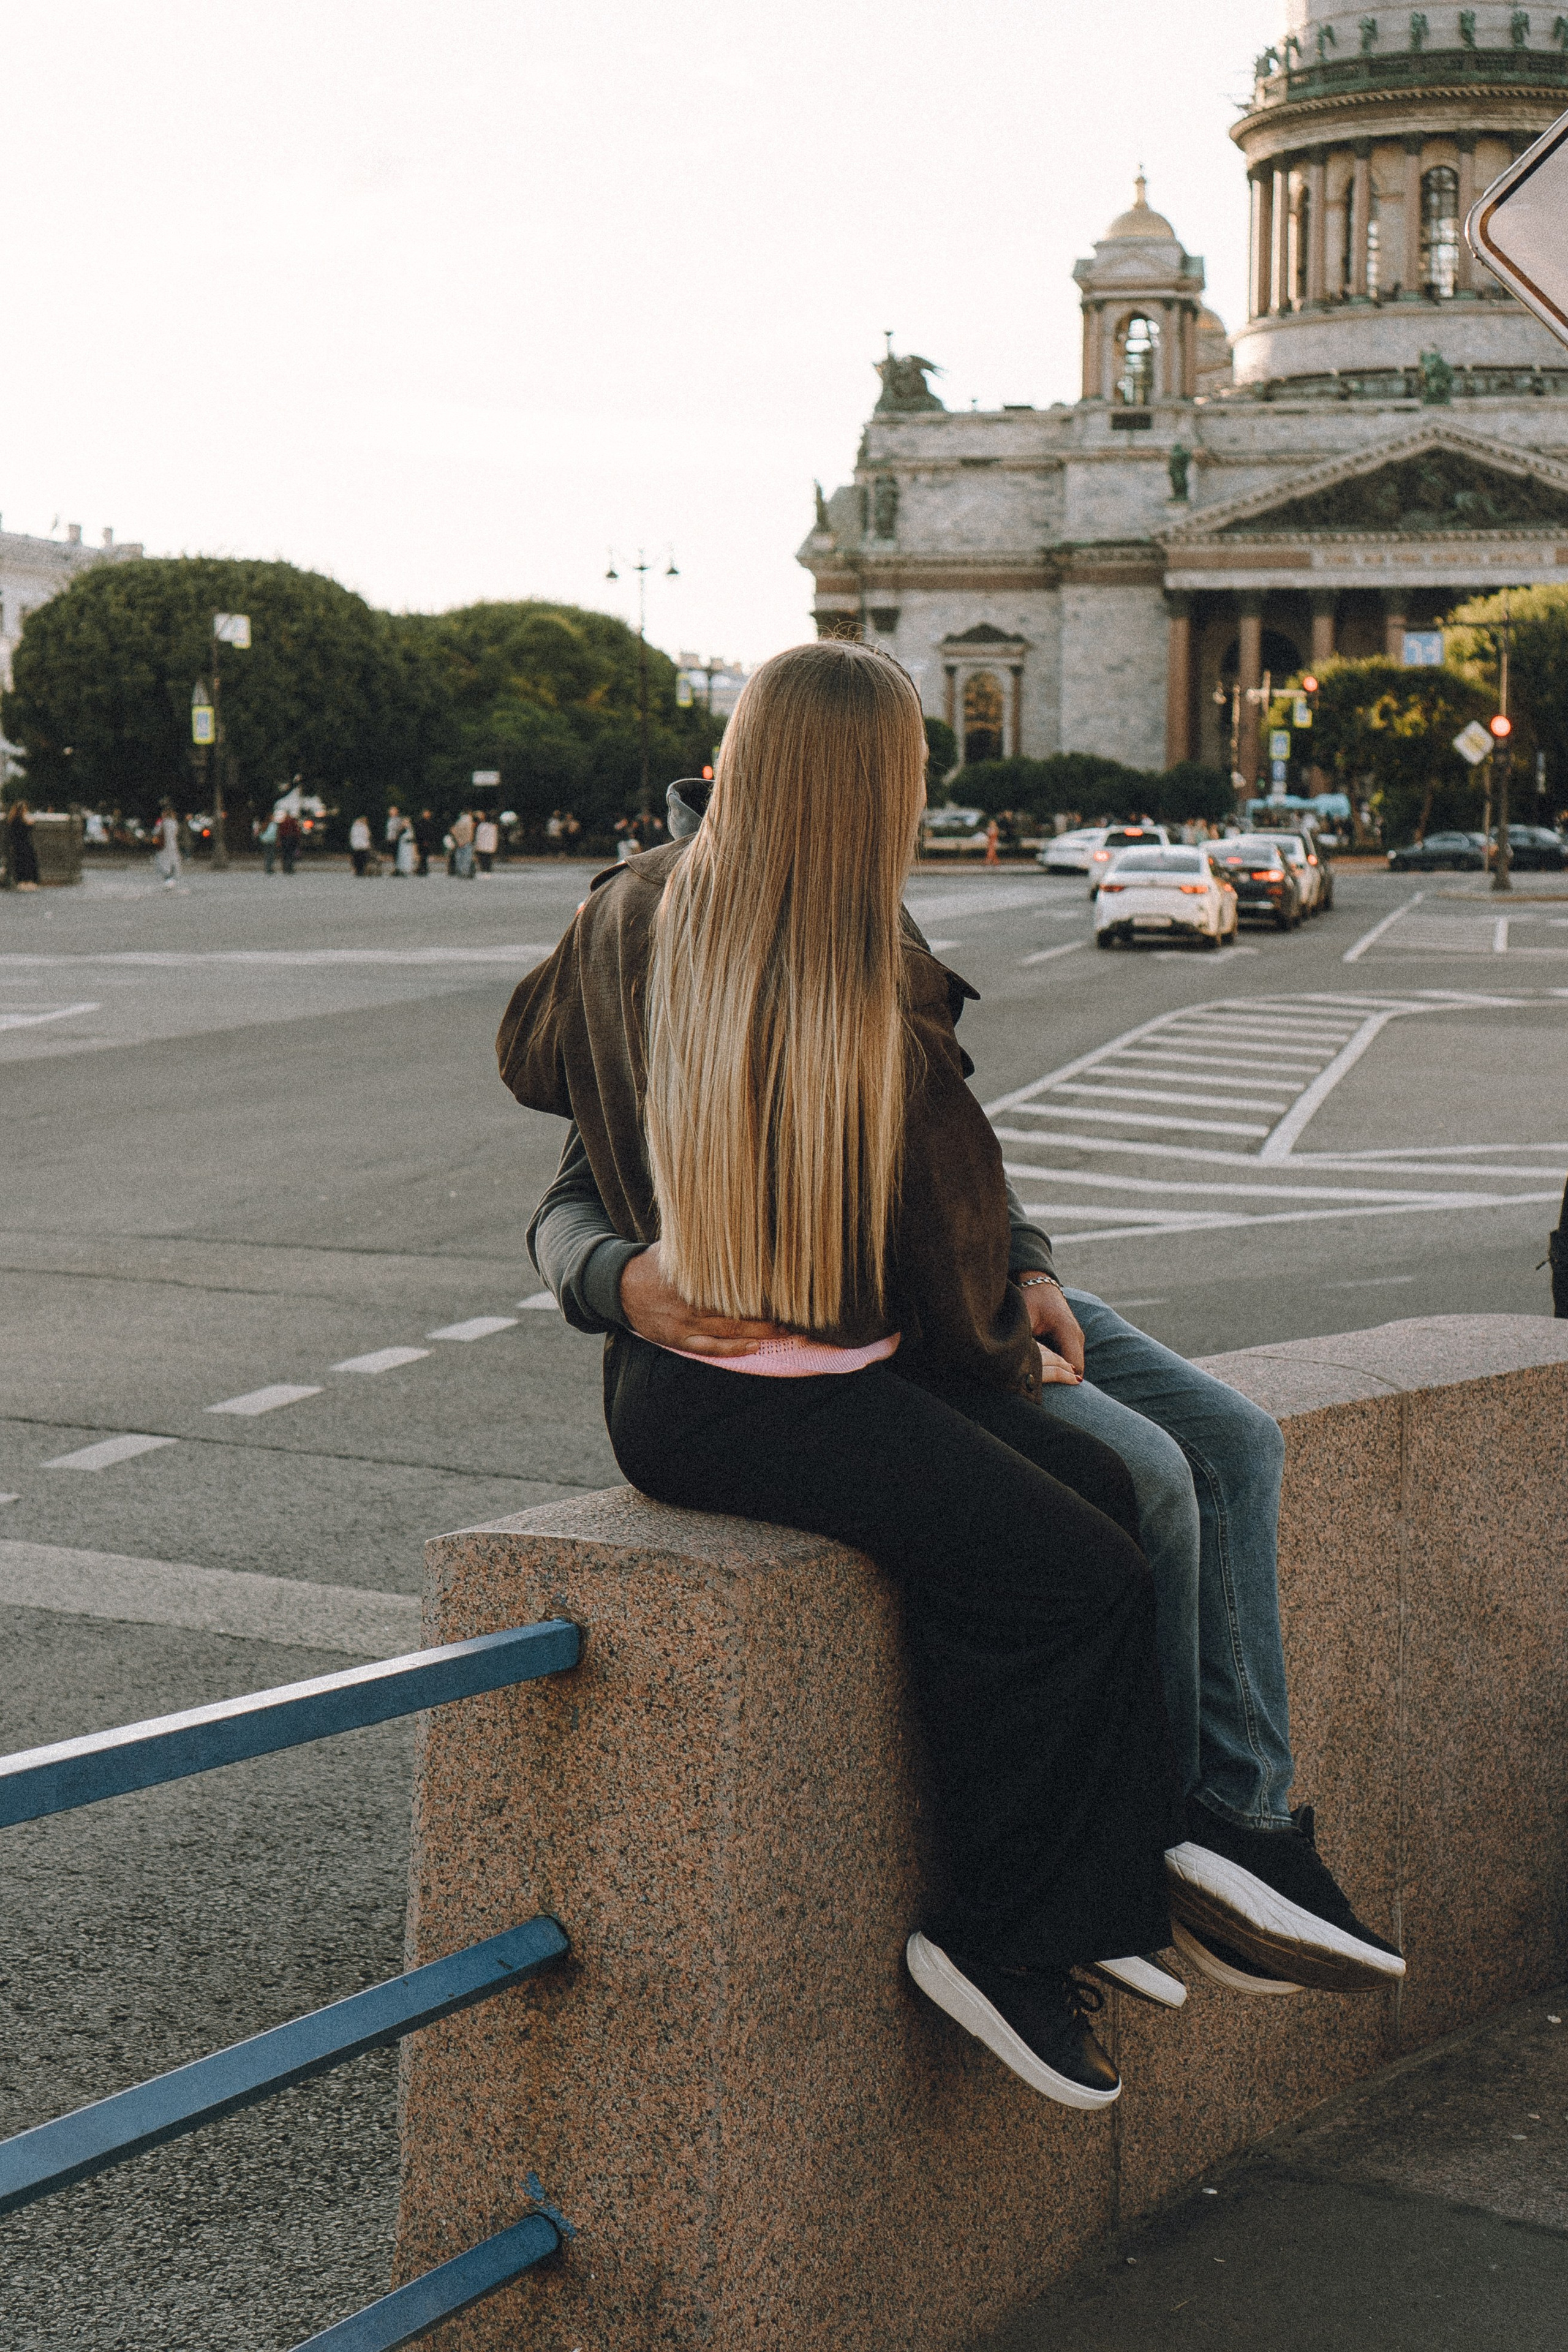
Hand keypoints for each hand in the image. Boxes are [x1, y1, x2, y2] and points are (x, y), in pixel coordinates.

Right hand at [619, 1243, 793, 1356]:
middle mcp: (695, 1302)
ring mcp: (688, 1324)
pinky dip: (734, 1350)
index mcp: (697, 1279)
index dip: (764, 1288)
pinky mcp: (680, 1340)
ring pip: (731, 1331)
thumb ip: (702, 1243)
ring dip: (760, 1333)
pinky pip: (711, 1348)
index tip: (789, 1286)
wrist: (620, 1288)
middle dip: (771, 1314)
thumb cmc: (654, 1264)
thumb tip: (731, 1222)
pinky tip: (755, 1347)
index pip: (738, 1284)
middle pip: (740, 1310)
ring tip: (787, 1333)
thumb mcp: (676, 1247)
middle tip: (799, 1314)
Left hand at [1022, 1280, 1084, 1379]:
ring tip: (1041, 1380)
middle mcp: (1076, 1336)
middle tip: (1040, 1388)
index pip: (1073, 1366)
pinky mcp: (1072, 1339)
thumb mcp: (1025, 1318)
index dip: (1061, 1380)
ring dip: (1060, 1373)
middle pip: (1075, 1369)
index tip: (1043, 1387)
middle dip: (1061, 1379)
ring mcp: (1076, 1338)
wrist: (1040, 1285)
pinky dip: (1059, 1366)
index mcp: (1067, 1331)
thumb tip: (1017, 1361)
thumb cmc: (1031, 1299)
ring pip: (1073, 1365)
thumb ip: (1025, 1340)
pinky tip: (1043, 1369)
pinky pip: (1069, 1358)